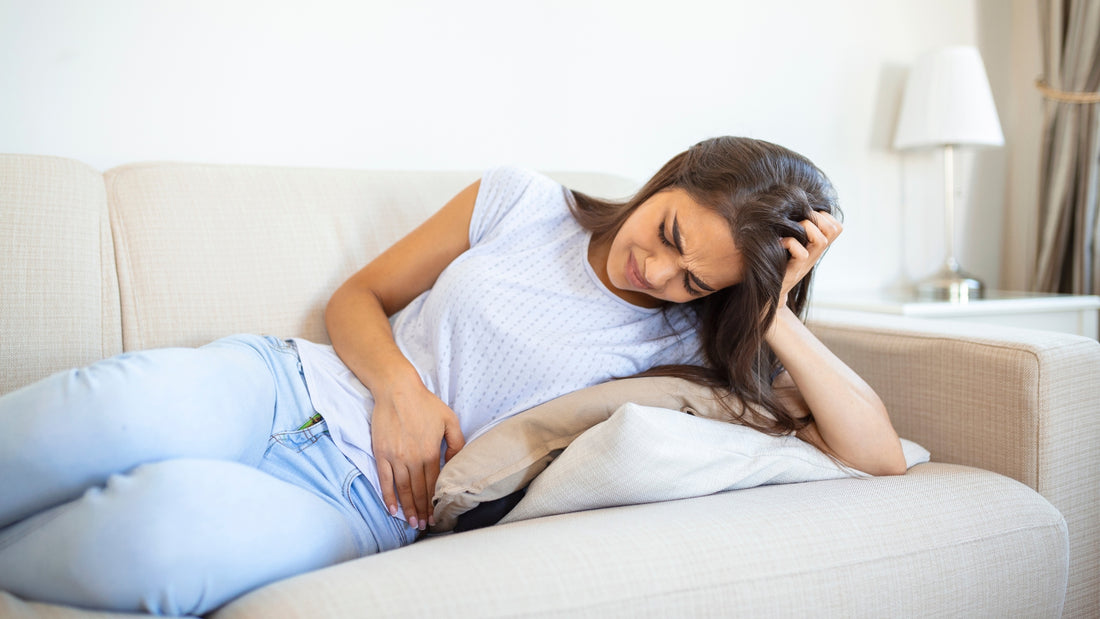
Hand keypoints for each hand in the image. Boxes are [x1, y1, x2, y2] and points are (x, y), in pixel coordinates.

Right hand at [371, 384, 464, 530]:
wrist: (397, 390)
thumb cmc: (425, 403)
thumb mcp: (450, 420)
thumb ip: (456, 443)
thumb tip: (455, 462)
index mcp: (430, 452)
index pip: (433, 485)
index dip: (434, 503)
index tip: (436, 516)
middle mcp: (412, 459)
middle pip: (417, 491)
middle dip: (422, 511)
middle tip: (424, 526)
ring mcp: (395, 457)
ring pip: (402, 489)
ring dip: (407, 508)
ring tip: (412, 523)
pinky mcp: (381, 453)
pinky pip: (385, 480)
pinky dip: (388, 496)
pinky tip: (392, 509)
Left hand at [778, 211, 841, 306]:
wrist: (769, 286)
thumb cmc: (778, 259)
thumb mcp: (792, 241)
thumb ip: (798, 228)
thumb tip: (798, 204)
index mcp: (817, 245)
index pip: (836, 226)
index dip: (824, 216)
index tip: (806, 217)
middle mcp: (816, 253)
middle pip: (833, 230)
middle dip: (816, 218)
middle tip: (799, 221)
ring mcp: (808, 262)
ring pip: (821, 240)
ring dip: (805, 228)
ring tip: (790, 230)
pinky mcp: (796, 269)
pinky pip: (802, 253)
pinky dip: (790, 243)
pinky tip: (780, 243)